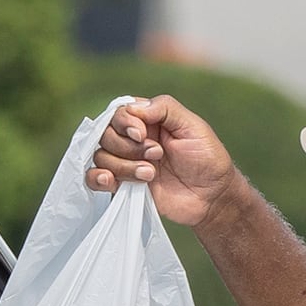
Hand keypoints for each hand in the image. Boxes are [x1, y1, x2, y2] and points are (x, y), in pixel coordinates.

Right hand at [88, 95, 239, 228]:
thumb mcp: (192, 126)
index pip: (119, 112)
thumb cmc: (208, 159)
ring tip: (150, 175)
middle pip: (106, 134)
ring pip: (101, 156)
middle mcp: (133, 140)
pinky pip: (94, 178)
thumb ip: (164, 108)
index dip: (125, 123)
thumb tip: (133, 108)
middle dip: (128, 147)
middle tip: (157, 156)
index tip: (142, 135)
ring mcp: (127, 163)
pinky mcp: (123, 185)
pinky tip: (110, 181)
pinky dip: (97, 178)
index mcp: (149, 120)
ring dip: (123, 166)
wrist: (211, 197)